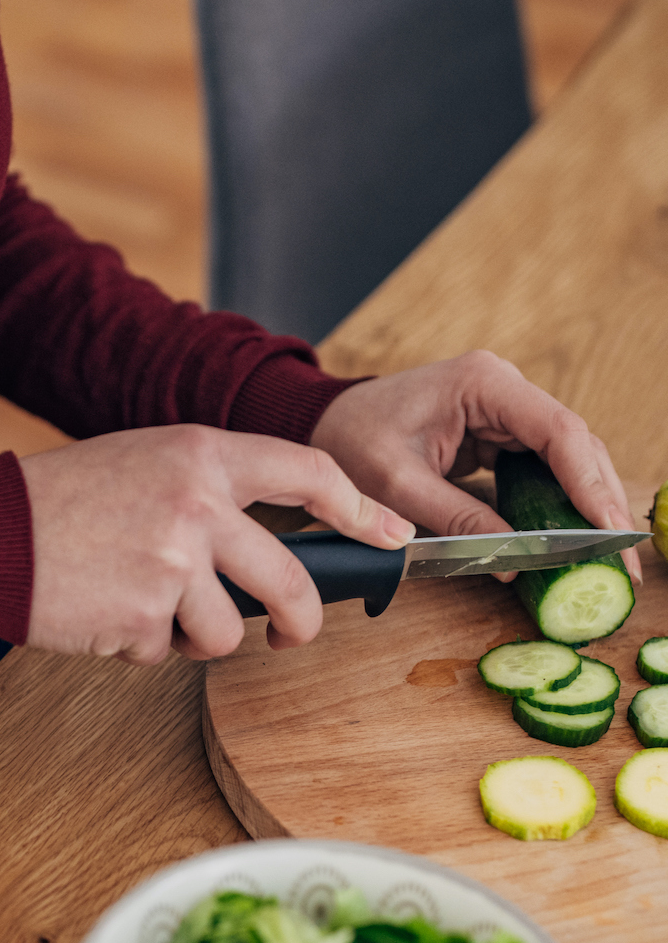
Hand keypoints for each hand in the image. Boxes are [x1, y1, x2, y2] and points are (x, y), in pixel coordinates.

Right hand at [18, 425, 414, 664]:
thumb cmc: (57, 499)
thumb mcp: (143, 463)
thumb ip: (207, 491)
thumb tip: (264, 544)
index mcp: (202, 455)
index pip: (308, 472)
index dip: (359, 507)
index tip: (389, 534)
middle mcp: (199, 505)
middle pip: (291, 581)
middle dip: (301, 621)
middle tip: (291, 635)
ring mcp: (174, 564)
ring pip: (229, 632)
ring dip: (194, 637)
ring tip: (143, 610)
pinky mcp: (144, 617)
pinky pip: (167, 651)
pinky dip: (140, 645)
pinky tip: (103, 613)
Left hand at [310, 351, 642, 583]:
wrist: (323, 421)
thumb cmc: (350, 440)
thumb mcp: (397, 484)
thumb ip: (457, 519)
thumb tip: (516, 558)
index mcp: (484, 384)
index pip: (558, 432)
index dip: (589, 483)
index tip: (608, 529)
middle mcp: (504, 390)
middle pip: (574, 446)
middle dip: (599, 503)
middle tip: (620, 558)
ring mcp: (504, 411)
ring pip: (565, 460)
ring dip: (586, 507)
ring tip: (607, 557)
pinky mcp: (497, 435)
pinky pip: (540, 470)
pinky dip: (557, 504)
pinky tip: (572, 540)